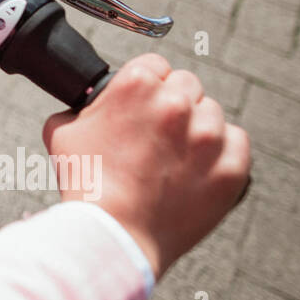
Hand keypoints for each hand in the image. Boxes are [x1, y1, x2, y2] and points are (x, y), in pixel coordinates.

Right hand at [42, 53, 249, 278]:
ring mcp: (208, 136)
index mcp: (137, 85)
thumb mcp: (62, 131)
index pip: (154, 65)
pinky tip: (198, 168)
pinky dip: (222, 152)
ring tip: (174, 158)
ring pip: (212, 113)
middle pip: (186, 85)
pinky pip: (237, 142)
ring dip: (197, 128)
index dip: (146, 86)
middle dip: (172, 104)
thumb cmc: (86, 184)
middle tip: (156, 135)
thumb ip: (79, 108)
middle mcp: (177, 103)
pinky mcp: (231, 167)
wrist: (114, 234)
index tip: (142, 106)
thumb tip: (86, 106)